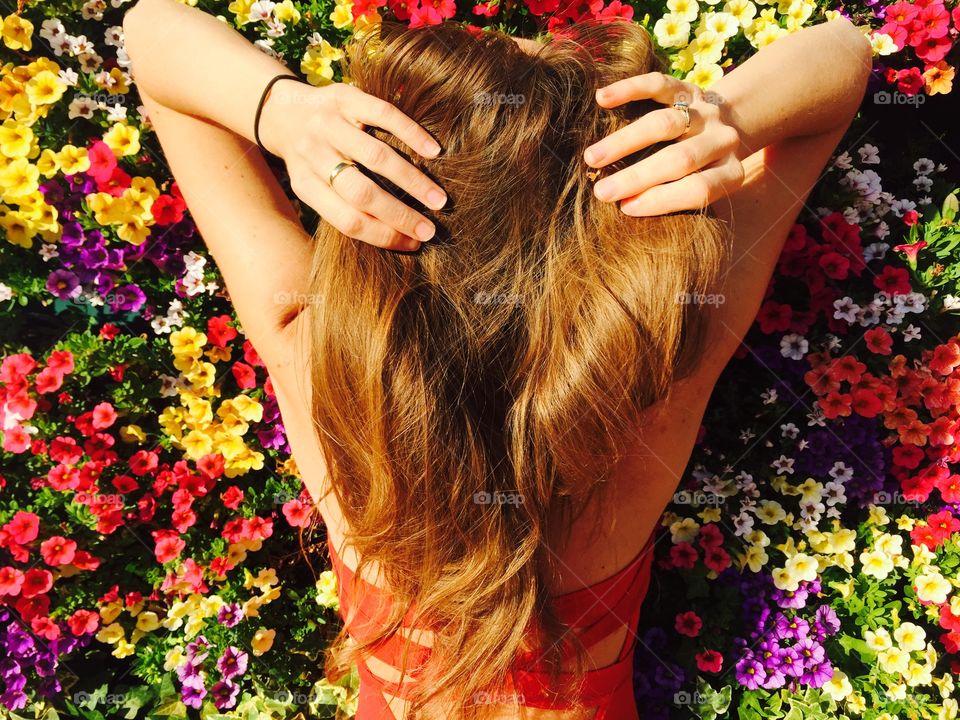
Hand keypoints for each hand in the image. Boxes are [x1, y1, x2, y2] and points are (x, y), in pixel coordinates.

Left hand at [259, 79, 447, 250]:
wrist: (283, 111)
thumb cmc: (310, 160)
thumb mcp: (313, 186)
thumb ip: (343, 207)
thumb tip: (395, 237)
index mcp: (305, 185)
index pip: (347, 221)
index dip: (383, 236)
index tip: (413, 244)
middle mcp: (314, 154)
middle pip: (361, 193)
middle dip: (400, 215)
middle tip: (429, 230)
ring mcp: (329, 123)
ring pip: (375, 157)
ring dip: (412, 181)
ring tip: (438, 200)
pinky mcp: (345, 97)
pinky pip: (383, 115)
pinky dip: (411, 134)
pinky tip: (433, 151)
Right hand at [583, 72, 744, 215]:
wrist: (728, 125)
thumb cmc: (701, 171)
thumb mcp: (701, 190)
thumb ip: (675, 197)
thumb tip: (625, 204)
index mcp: (730, 173)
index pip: (699, 190)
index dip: (662, 200)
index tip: (626, 208)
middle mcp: (722, 140)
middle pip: (680, 159)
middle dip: (637, 177)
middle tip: (601, 192)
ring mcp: (706, 112)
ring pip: (665, 124)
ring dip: (625, 141)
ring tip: (592, 158)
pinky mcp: (688, 87)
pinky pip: (658, 85)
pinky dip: (629, 90)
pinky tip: (602, 99)